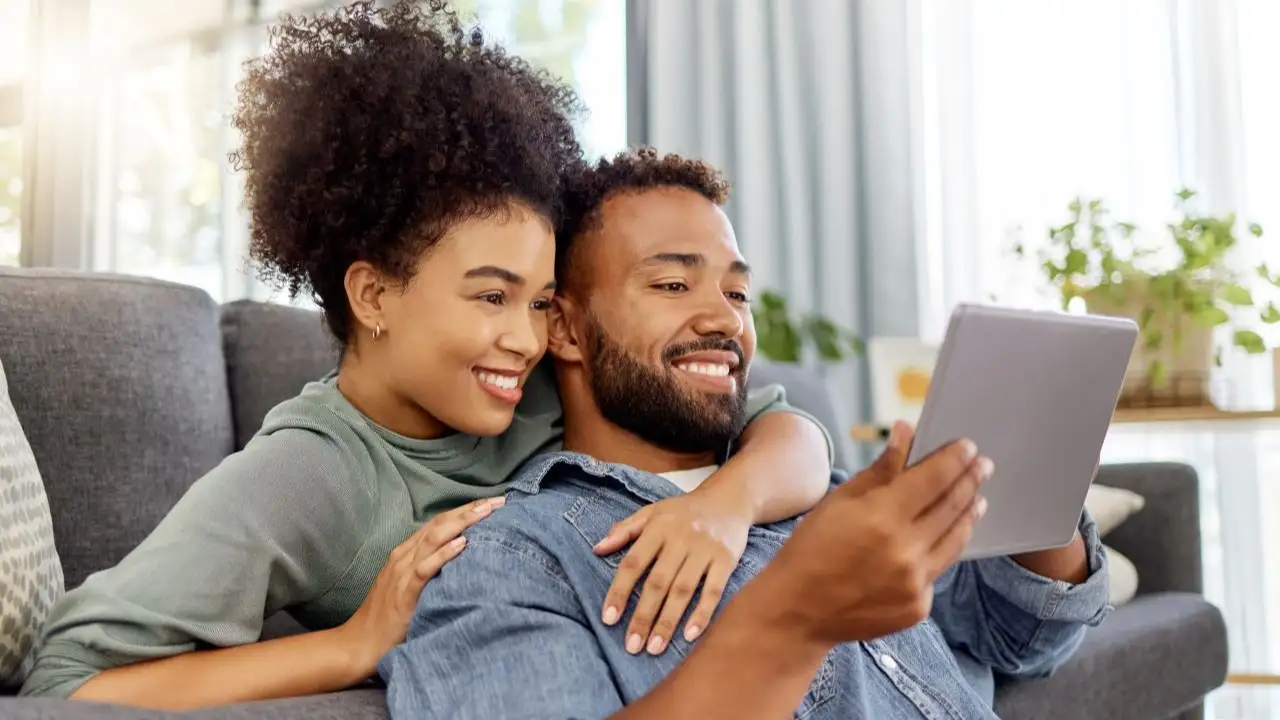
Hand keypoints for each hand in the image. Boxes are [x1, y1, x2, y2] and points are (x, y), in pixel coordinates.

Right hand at [335, 496, 503, 675]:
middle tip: (498, 501)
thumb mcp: (408, 585)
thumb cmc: (388, 617)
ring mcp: (403, 573)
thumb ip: (428, 569)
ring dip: (462, 523)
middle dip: (470, 510)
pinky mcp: (404, 592)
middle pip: (440, 524)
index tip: (491, 502)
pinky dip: (444, 554)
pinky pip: (425, 568)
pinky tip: (462, 544)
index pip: (439, 523)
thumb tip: (460, 559)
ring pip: (434, 539)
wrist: (361, 643)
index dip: (465, 510)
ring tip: (486, 513)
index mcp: (406, 553)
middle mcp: (404, 556)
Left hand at [593, 488, 750, 654]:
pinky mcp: (727, 559)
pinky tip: (690, 635)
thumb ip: (624, 530)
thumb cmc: (684, 511)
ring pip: (683, 590)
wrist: (729, 499)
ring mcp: (705, 549)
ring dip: (668, 621)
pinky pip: (714, 590)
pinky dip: (702, 613)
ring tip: (655, 648)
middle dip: (643, 616)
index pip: (633, 563)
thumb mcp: (652, 512)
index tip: (609, 619)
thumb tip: (597, 549)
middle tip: (632, 646)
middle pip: (658, 582)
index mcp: (658, 527)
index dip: (619, 592)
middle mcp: (681, 537)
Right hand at [762, 422, 990, 645]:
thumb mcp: (840, 501)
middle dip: (970, 480)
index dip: (954, 459)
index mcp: (882, 516)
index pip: (934, 478)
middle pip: (952, 506)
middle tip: (982, 465)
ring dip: (969, 514)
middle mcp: (906, 549)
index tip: (968, 446)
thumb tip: (906, 432)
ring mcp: (915, 582)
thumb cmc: (812, 549)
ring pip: (956, 540)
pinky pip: (939, 570)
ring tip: (976, 498)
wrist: (799, 610)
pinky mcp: (918, 606)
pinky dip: (943, 549)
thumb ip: (881, 469)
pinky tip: (944, 537)